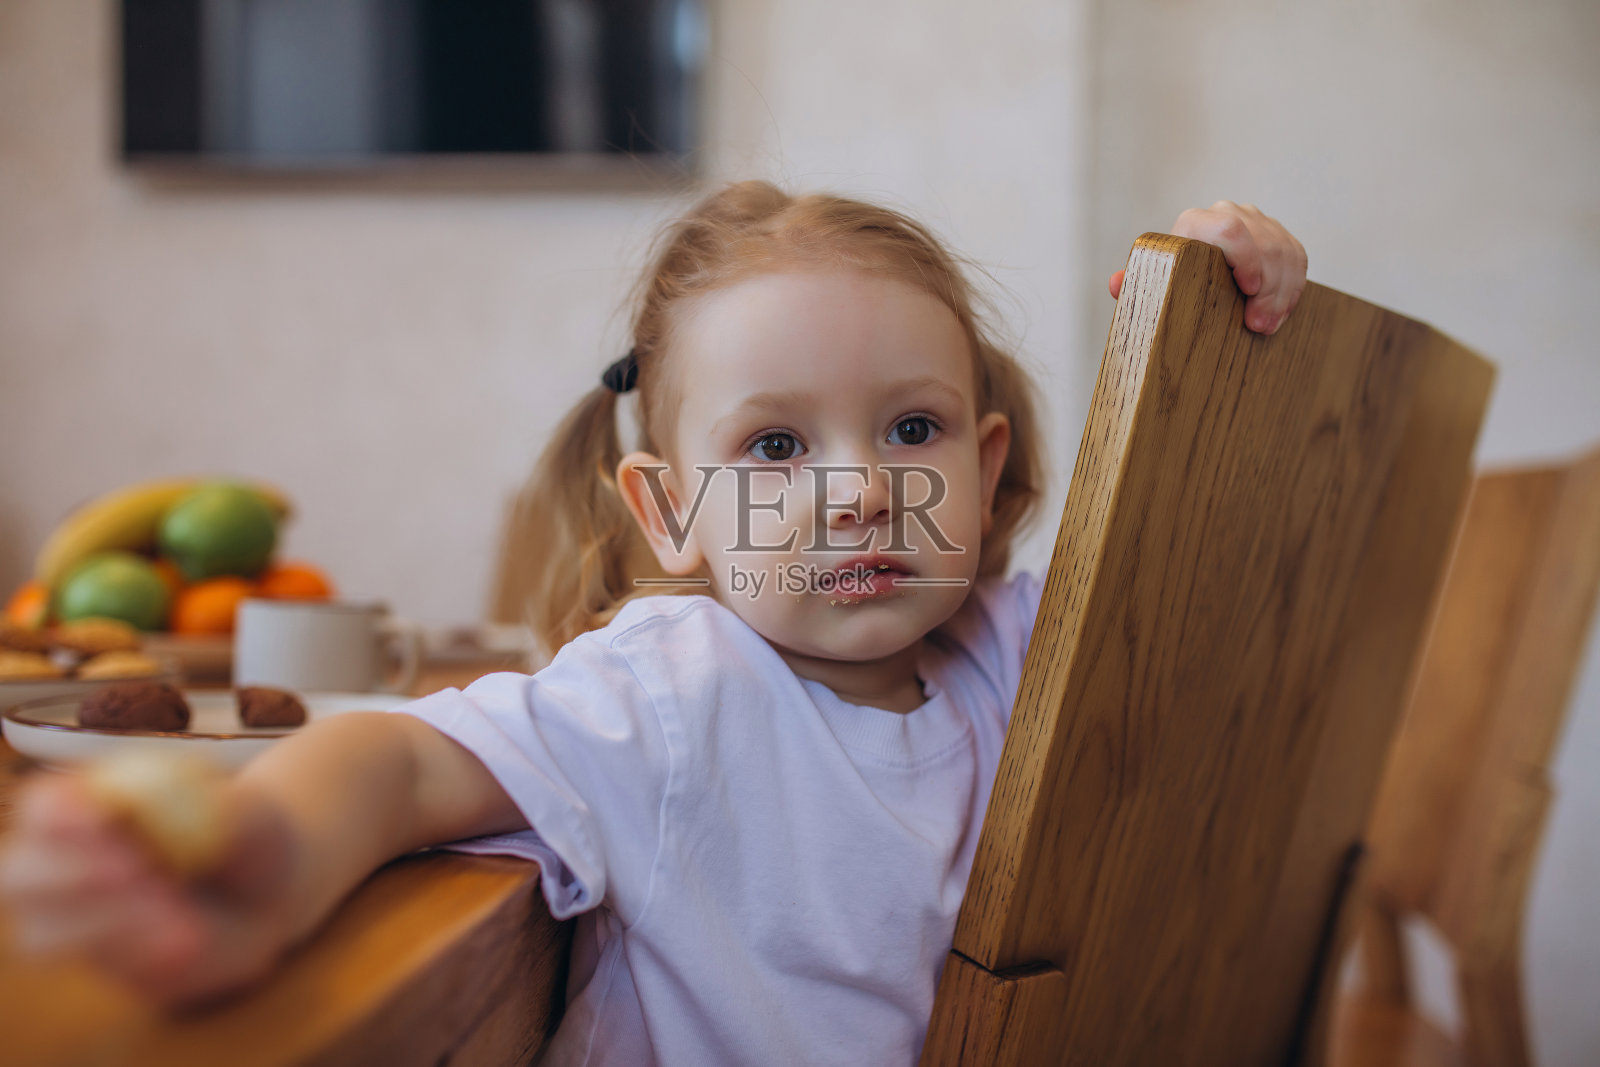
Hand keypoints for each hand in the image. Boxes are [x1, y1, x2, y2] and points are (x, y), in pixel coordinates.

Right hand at [0, 770, 298, 1008]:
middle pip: (18, 874)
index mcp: (95, 805)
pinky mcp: (103, 960)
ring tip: (187, 926)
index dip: (58, 818)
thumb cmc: (254, 837)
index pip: (45, 808)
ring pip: (43, 932)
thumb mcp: (250, 814)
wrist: (276, 895)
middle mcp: (71, 861)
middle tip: (137, 874)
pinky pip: (96, 966)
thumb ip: (216, 806)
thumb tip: (167, 804)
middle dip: (71, 876)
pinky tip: (189, 947)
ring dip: (107, 927)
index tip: (99, 822)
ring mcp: (78, 917)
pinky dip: (137, 957)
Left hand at [1108, 201, 1307, 334]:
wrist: (1190, 268)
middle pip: (1262, 241)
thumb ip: (1134, 282)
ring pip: (1283, 250)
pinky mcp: (1278, 234)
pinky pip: (1296, 256)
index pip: (1228, 228)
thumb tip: (1116, 283)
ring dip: (1281, 291)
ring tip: (1268, 324)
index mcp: (1195, 224)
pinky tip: (1281, 311)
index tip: (1248, 288)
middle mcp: (1228, 213)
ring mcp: (1256, 221)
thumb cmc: (1169, 278)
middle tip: (1259, 325)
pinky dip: (1292, 286)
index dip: (1244, 256)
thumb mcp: (1152, 283)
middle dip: (1267, 286)